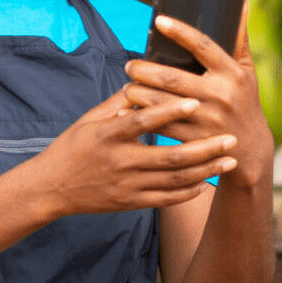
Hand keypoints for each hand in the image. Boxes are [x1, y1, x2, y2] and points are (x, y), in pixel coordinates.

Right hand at [29, 88, 238, 218]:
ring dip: (205, 170)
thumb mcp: (88, 120)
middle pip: (169, 157)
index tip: (196, 101)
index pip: (142, 122)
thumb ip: (118, 103)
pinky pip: (165, 200)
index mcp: (107, 136)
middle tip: (231, 138)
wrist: (50, 187)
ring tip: (229, 160)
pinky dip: (187, 193)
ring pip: (174, 180)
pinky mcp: (129, 203)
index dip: (169, 111)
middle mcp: (119, 162)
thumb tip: (144, 79)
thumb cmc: (70, 147)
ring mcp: (125, 185)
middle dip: (204, 148)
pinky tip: (206, 183)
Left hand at [121, 10, 273, 186]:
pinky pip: (158, 126)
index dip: (180, 32)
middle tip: (129, 65)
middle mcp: (219, 94)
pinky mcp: (192, 139)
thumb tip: (242, 4)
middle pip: (171, 77)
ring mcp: (205, 119)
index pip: (203, 46)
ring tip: (128, 87)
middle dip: (143, 70)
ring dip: (136, 93)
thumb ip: (239, 40)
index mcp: (231, 74)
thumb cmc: (243, 101)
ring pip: (159, 102)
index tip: (159, 20)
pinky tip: (125, 112)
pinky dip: (138, 118)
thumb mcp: (247, 72)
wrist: (248, 148)